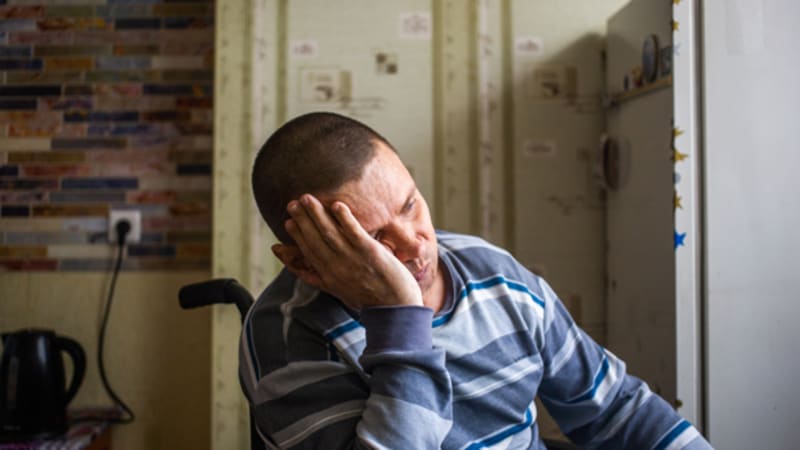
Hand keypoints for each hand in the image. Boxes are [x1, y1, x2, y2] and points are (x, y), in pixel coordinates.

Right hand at [273, 194, 422, 309]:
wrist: (396, 307)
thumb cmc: (366, 296)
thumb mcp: (335, 289)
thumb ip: (314, 276)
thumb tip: (295, 268)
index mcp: (327, 276)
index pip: (308, 251)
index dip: (297, 235)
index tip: (288, 220)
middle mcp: (336, 267)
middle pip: (315, 239)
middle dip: (302, 220)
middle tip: (293, 203)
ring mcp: (353, 259)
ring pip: (330, 232)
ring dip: (317, 214)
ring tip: (307, 198)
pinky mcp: (370, 252)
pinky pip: (354, 232)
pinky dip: (344, 219)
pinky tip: (336, 205)